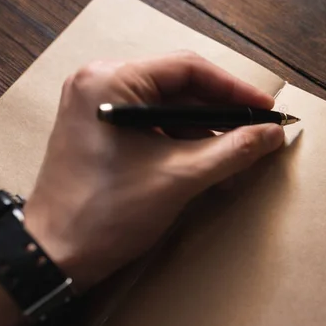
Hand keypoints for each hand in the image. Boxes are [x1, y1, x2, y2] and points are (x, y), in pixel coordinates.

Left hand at [24, 52, 283, 290]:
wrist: (55, 256)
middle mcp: (101, 85)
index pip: (188, 69)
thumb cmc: (104, 214)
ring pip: (168, 110)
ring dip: (204, 133)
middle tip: (257, 132)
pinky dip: (182, 144)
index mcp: (111, 81)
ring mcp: (98, 109)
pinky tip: (208, 165)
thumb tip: (270, 134)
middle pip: (179, 88)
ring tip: (237, 157)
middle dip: (221, 114)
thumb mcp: (179, 178)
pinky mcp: (101, 132)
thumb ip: (231, 151)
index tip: (265, 109)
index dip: (234, 89)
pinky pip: (153, 127)